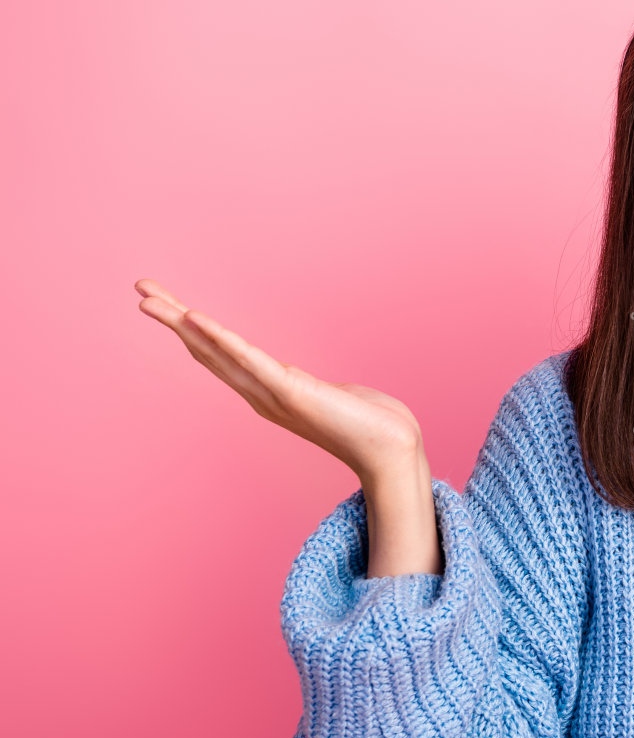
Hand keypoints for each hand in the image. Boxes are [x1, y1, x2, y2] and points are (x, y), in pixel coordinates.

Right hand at [135, 278, 425, 481]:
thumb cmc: (368, 425)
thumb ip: (315, 393)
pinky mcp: (290, 390)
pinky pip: (248, 360)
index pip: (220, 355)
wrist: (390, 450)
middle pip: (205, 349)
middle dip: (171, 317)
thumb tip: (319, 391)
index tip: (167, 302)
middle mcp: (260, 394)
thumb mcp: (332, 399)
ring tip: (150, 298)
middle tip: (140, 287)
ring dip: (180, 323)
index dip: (190, 329)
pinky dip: (221, 339)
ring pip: (215, 352)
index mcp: (267, 391)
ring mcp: (271, 393)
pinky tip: (196, 320)